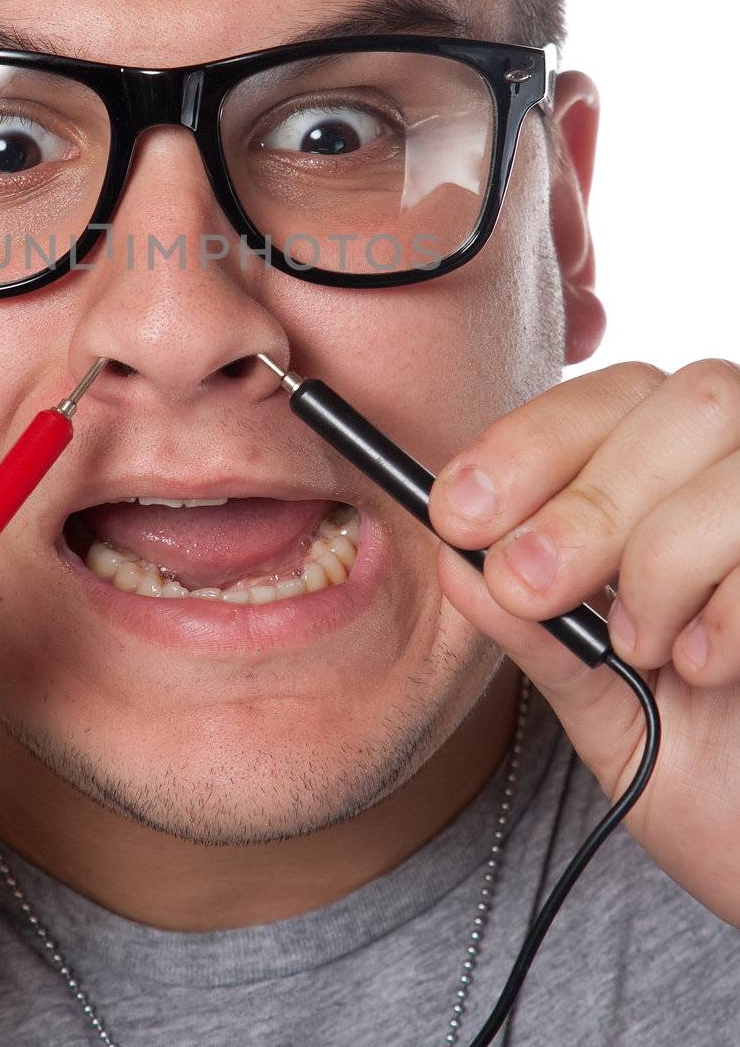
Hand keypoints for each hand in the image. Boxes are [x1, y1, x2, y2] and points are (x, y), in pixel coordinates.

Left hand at [428, 359, 739, 927]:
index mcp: (684, 476)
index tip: (458, 514)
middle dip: (585, 499)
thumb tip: (452, 558)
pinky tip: (701, 666)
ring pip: (730, 473)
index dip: (529, 443)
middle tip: (526, 584)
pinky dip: (725, 611)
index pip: (610, 396)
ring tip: (637, 646)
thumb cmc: (705, 768)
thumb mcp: (596, 696)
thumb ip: (534, 627)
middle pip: (683, 404)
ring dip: (657, 560)